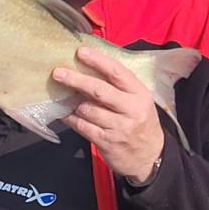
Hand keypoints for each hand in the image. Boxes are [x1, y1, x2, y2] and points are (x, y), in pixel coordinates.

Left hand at [52, 46, 164, 182]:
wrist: (150, 157)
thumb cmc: (140, 123)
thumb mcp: (139, 101)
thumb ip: (120, 87)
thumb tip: (89, 68)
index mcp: (140, 94)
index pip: (117, 73)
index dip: (98, 60)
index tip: (80, 52)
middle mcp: (131, 109)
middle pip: (99, 90)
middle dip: (76, 80)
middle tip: (58, 73)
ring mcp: (118, 127)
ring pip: (87, 109)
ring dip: (73, 103)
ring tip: (64, 96)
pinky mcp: (106, 142)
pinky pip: (82, 126)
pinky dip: (70, 118)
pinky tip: (65, 113)